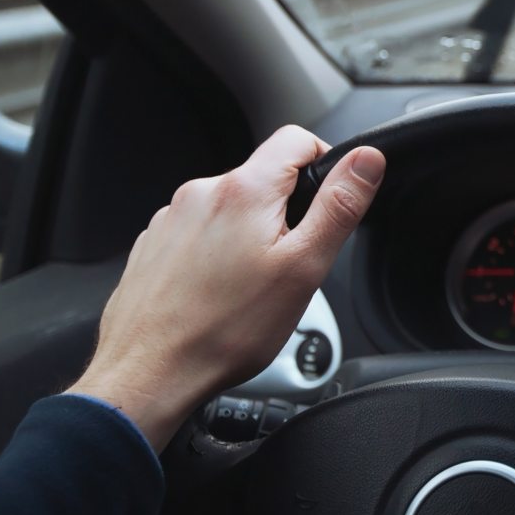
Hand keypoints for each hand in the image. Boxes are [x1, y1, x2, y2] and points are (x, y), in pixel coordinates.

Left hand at [68, 126, 384, 450]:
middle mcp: (201, 193)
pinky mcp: (154, 245)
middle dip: (286, 212)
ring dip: (249, 234)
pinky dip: (216, 254)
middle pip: (263, 178)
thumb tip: (366, 161)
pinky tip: (217, 293)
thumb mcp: (304, 267)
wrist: (148, 375)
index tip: (327, 202)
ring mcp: (172, 219)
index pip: (297, 138)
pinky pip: (200, 232)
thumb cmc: (224, 330)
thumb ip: (339, 205)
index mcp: (244, 190)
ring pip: (231, 208)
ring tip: (249, 287)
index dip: (324, 162)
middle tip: (289, 264)